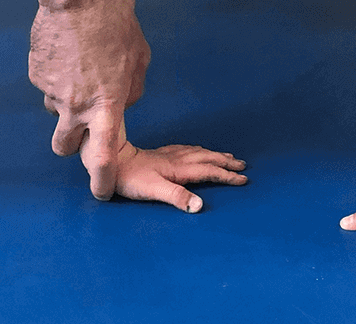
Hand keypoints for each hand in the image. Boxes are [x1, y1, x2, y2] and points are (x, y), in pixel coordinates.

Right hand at [19, 0, 150, 200]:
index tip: (102, 192)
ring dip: (64, 104)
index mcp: (106, 105)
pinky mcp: (36, 74)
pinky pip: (46, 84)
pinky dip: (56, 75)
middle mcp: (74, 106)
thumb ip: (130, 90)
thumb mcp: (138, 60)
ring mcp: (51, 91)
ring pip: (54, 110)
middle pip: (64, 147)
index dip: (101, 181)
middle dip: (71, 145)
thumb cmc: (115, 24)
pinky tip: (67, 51)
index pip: (102, 158)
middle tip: (80, 129)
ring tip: (78, 71)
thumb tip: (122, 102)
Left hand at [89, 138, 246, 212]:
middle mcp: (178, 159)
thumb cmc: (131, 179)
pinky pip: (188, 149)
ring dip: (216, 155)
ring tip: (228, 157)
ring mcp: (170, 155)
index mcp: (179, 168)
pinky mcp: (162, 154)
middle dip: (226, 163)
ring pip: (199, 152)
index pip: (209, 171)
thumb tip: (200, 205)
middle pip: (208, 159)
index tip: (243, 179)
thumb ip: (178, 197)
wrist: (113, 163)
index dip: (227, 176)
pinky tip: (199, 150)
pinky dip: (199, 150)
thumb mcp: (154, 191)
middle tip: (243, 166)